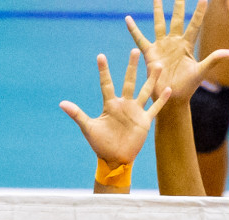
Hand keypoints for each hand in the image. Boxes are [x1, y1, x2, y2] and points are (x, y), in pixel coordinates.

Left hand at [60, 51, 170, 167]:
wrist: (114, 159)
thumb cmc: (100, 145)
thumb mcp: (88, 128)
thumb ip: (77, 114)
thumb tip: (61, 103)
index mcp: (110, 105)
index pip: (106, 84)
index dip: (104, 71)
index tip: (101, 56)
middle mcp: (124, 105)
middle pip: (129, 81)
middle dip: (131, 67)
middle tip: (134, 50)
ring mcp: (135, 112)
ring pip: (145, 91)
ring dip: (151, 79)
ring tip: (157, 65)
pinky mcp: (144, 121)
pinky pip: (154, 108)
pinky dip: (161, 100)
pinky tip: (167, 89)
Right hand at [125, 0, 228, 103]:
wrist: (172, 98)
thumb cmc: (188, 87)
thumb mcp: (201, 71)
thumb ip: (213, 59)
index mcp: (187, 45)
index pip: (195, 24)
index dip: (199, 12)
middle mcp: (174, 43)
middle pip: (176, 19)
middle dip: (178, 5)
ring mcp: (162, 46)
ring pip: (159, 24)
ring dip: (157, 11)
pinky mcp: (150, 53)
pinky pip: (140, 39)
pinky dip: (134, 29)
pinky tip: (128, 19)